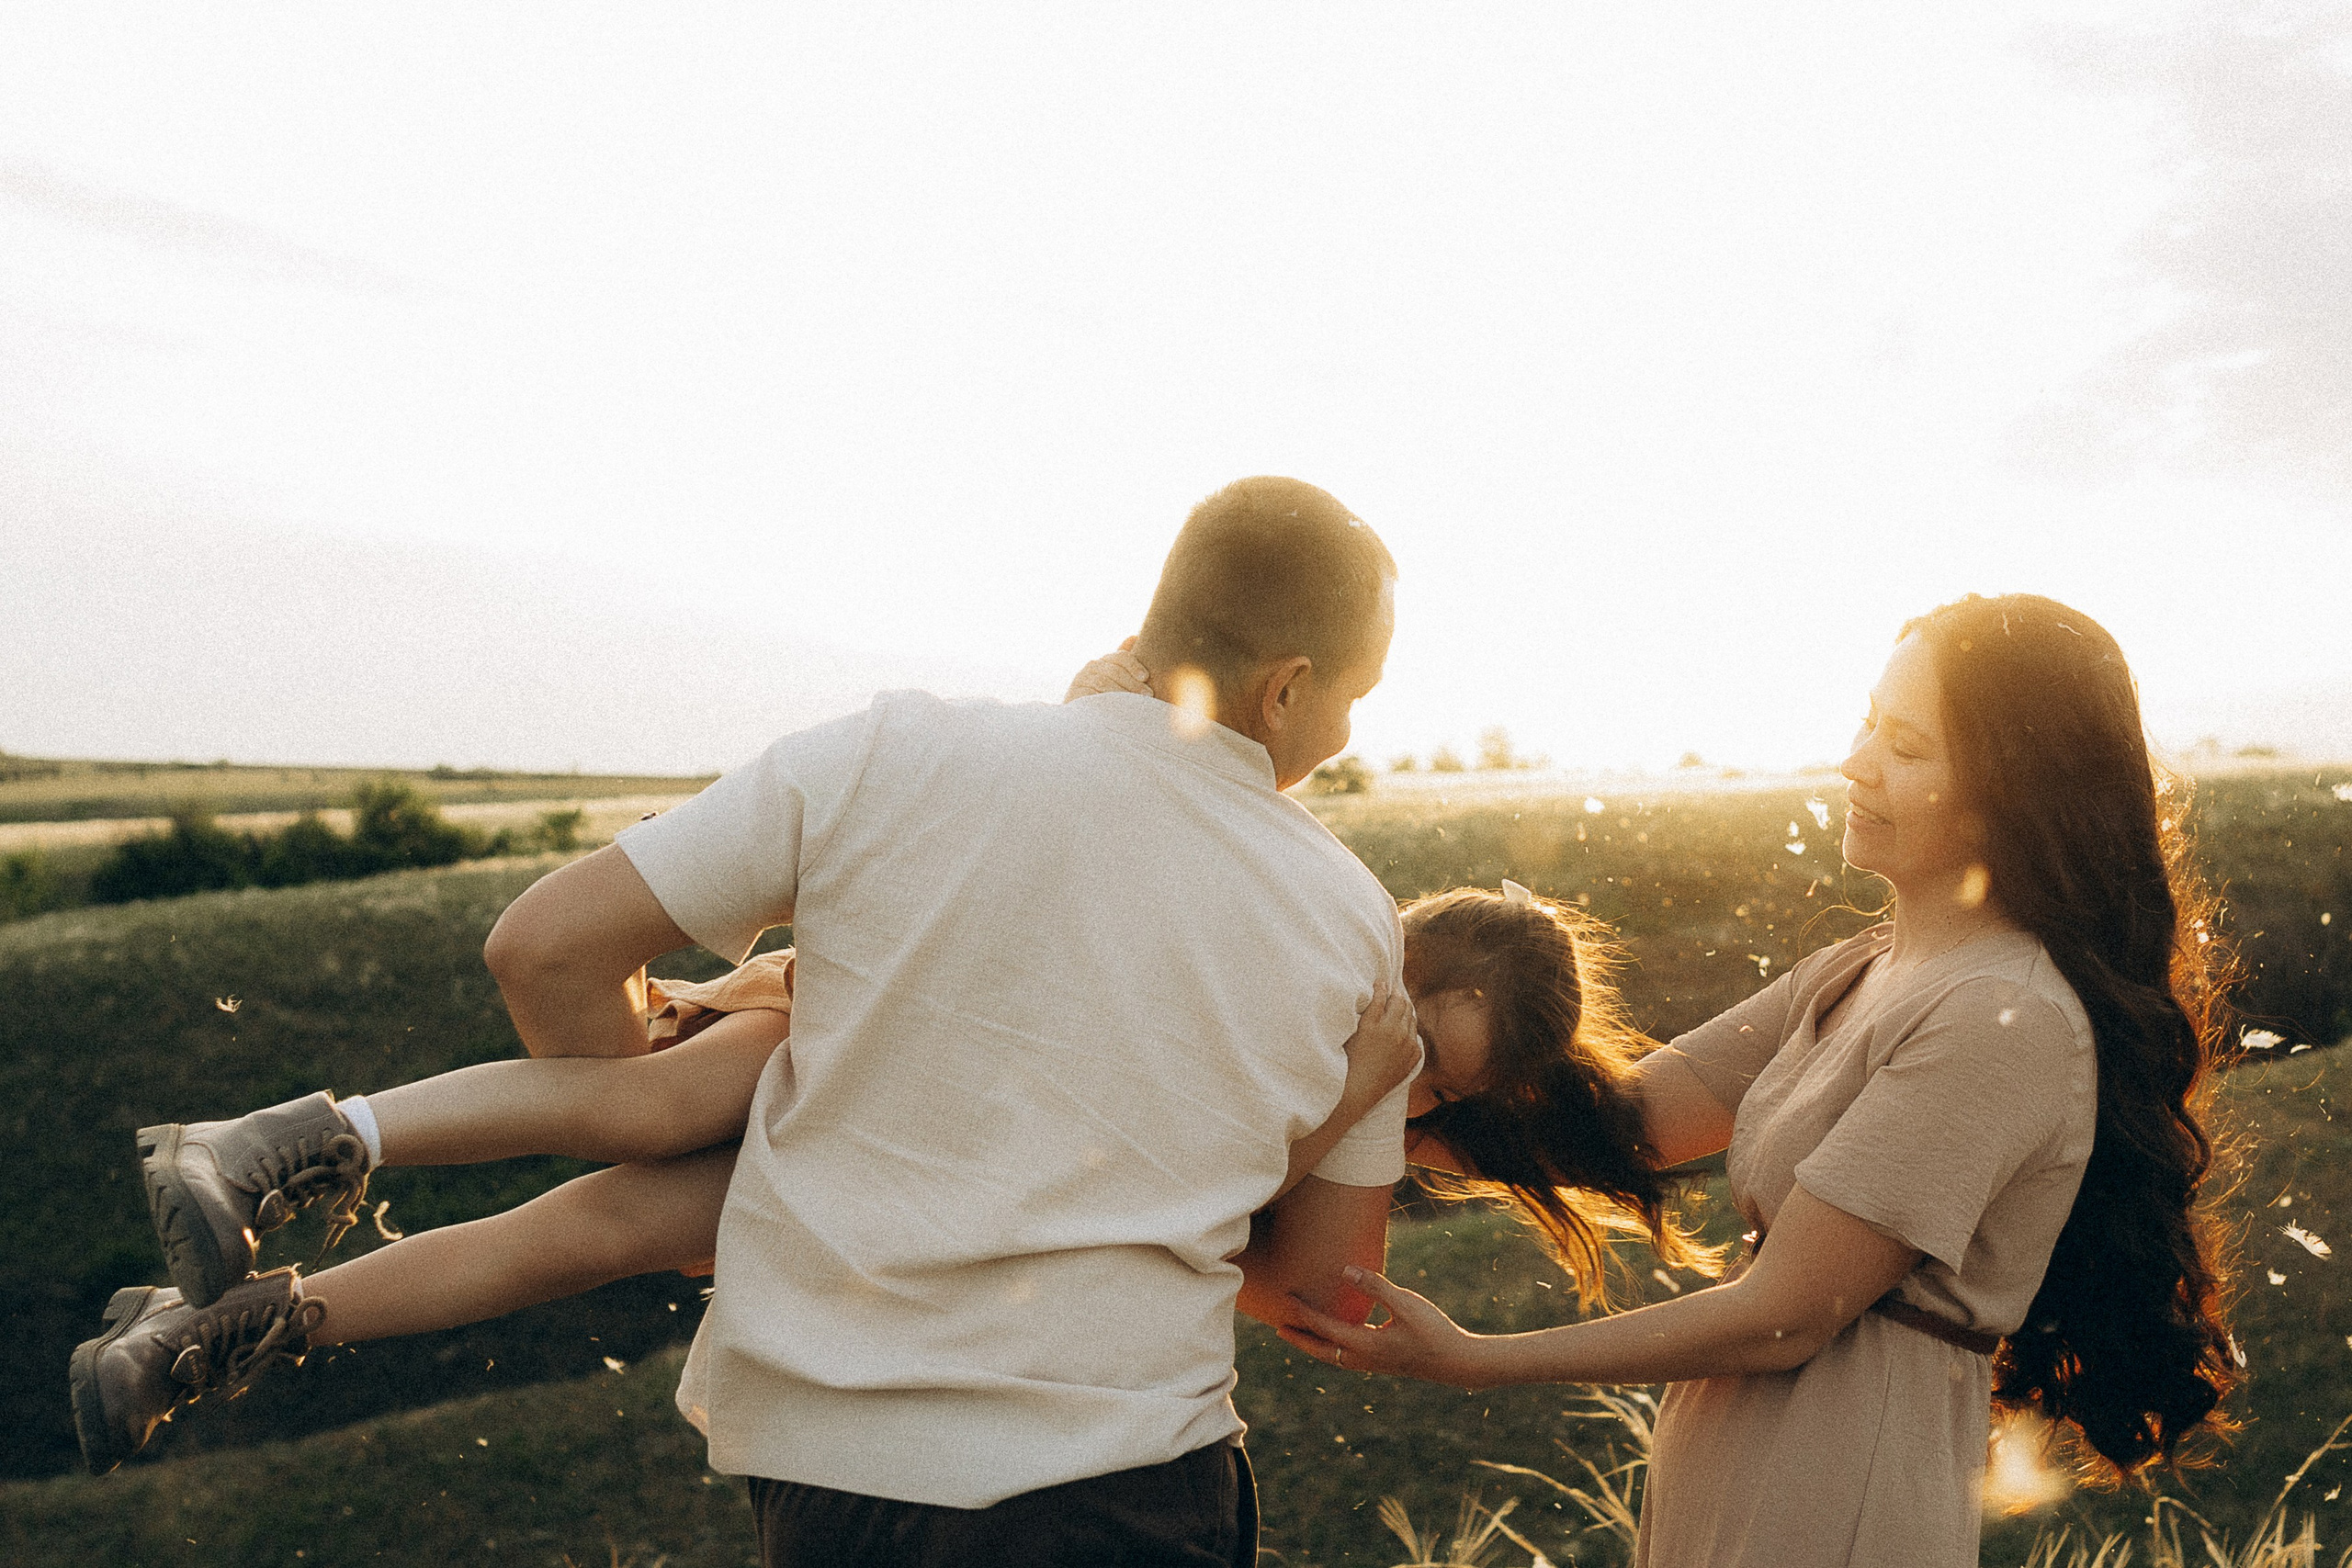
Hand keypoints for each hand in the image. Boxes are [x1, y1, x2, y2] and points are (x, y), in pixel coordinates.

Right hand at [1065, 637, 1153, 700]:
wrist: (1081, 717)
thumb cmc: (1105, 695)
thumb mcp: (1116, 678)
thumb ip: (1125, 661)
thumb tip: (1134, 637)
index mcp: (1105, 660)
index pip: (1121, 657)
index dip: (1134, 665)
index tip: (1146, 677)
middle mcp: (1092, 667)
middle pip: (1114, 671)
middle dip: (1133, 683)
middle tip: (1148, 694)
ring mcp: (1082, 680)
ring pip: (1104, 683)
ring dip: (1122, 692)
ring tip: (1137, 703)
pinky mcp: (1074, 694)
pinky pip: (1091, 696)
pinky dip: (1105, 701)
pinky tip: (1118, 708)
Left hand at [1278, 1266, 1506, 1388]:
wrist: (1458, 1363)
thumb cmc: (1434, 1331)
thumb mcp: (1406, 1304)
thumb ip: (1376, 1287)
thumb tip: (1346, 1271)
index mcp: (1367, 1344)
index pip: (1325, 1328)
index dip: (1304, 1313)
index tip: (1287, 1298)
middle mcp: (1365, 1358)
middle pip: (1322, 1351)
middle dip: (1300, 1339)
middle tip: (1279, 1328)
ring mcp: (1374, 1364)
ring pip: (1334, 1357)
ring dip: (1315, 1345)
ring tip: (1301, 1333)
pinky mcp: (1383, 1363)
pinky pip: (1347, 1357)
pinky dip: (1333, 1348)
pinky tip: (1338, 1337)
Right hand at [1340, 983, 1420, 1111]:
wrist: (1360, 1089)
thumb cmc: (1350, 1058)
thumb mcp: (1355, 1030)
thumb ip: (1368, 1008)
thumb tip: (1378, 988)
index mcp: (1377, 1024)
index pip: (1384, 995)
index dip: (1382, 986)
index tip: (1380, 982)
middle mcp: (1395, 1032)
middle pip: (1402, 1003)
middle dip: (1396, 996)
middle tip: (1389, 994)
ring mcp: (1407, 1045)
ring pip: (1411, 1017)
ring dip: (1404, 1011)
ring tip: (1394, 1010)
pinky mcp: (1413, 1056)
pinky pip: (1415, 1035)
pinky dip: (1409, 1030)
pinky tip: (1400, 1030)